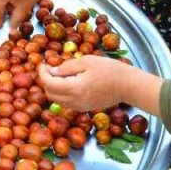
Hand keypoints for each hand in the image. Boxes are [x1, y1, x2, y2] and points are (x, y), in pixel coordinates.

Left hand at [39, 56, 159, 113]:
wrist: (128, 86)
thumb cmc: (110, 70)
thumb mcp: (87, 61)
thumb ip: (67, 66)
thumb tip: (53, 71)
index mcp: (74, 88)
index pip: (48, 83)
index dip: (42, 73)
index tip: (42, 63)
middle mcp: (74, 101)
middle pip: (50, 94)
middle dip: (46, 81)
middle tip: (49, 68)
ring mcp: (79, 107)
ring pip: (57, 100)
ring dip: (53, 88)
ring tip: (58, 74)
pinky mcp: (85, 108)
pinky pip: (67, 102)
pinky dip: (62, 93)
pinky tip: (68, 82)